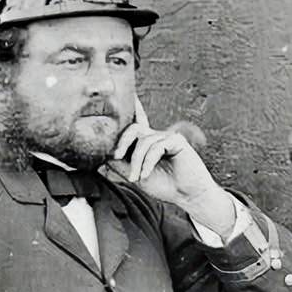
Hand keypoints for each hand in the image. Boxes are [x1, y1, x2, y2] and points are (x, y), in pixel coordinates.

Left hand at [108, 99, 235, 232]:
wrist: (188, 195)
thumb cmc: (165, 186)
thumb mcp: (137, 175)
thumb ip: (122, 164)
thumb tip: (103, 156)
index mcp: (148, 143)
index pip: (137, 124)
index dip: (132, 109)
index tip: (128, 95)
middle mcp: (157, 137)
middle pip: (134, 128)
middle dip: (122, 142)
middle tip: (117, 157)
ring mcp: (167, 137)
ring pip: (143, 142)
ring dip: (137, 162)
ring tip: (137, 178)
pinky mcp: (176, 141)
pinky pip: (155, 147)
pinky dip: (148, 162)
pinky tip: (146, 174)